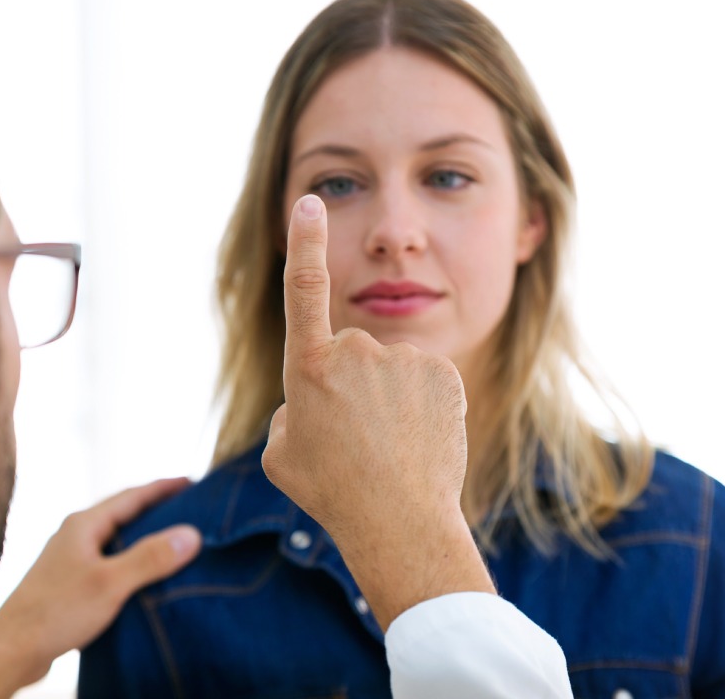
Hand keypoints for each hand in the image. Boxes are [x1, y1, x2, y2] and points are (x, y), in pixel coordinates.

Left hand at [0, 478, 200, 698]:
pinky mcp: (69, 583)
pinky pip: (108, 561)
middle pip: (123, 513)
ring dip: (143, 536)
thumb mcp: (110, 583)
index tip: (192, 482)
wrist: (11, 649)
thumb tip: (191, 534)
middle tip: (190, 509)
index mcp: (83, 524)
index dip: (163, 488)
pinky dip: (131, 560)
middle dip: (156, 509)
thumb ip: (150, 557)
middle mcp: (75, 535)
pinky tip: (143, 577)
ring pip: (115, 539)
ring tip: (173, 541)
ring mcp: (70, 558)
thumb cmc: (56, 612)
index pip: (132, 495)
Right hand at [262, 194, 493, 629]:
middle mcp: (356, 351)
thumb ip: (292, 410)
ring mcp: (403, 360)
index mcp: (309, 366)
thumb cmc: (331, 491)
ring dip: (386, 397)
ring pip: (388, 368)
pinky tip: (418, 438)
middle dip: (349, 384)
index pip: (304, 290)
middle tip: (354, 438)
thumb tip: (314, 397)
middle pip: (349, 353)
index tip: (310, 203)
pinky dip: (420, 402)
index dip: (306, 243)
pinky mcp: (442, 373)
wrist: (399, 522)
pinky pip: (423, 379)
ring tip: (387, 445)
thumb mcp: (282, 453)